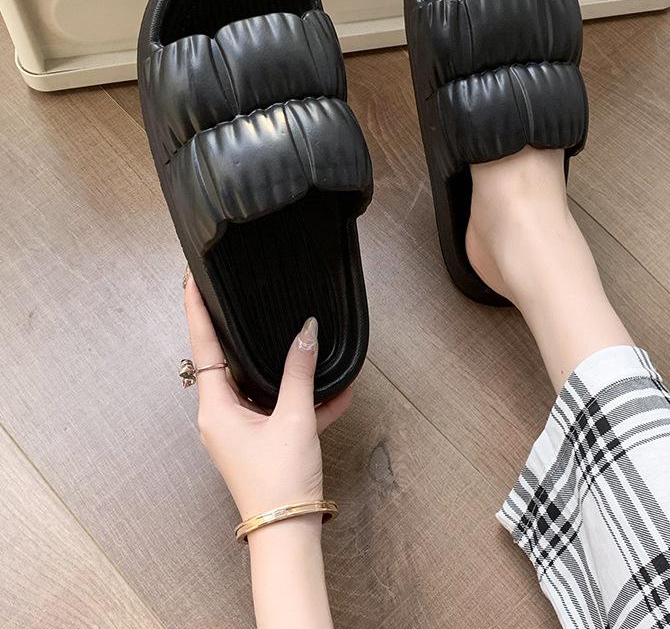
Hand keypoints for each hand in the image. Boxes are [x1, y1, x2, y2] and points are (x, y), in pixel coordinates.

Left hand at [183, 273, 352, 519]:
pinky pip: (279, 408)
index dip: (196, 310)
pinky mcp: (260, 440)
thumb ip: (300, 371)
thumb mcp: (293, 419)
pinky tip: (337, 390)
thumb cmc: (280, 478)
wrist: (289, 533)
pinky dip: (302, 399)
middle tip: (242, 296)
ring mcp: (240, 428)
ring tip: (304, 340)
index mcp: (215, 408)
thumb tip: (308, 331)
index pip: (202, 347)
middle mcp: (220, 415)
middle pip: (228, 362)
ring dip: (283, 368)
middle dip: (239, 332)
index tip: (190, 279)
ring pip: (259, 384)